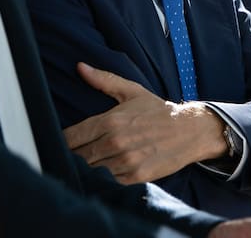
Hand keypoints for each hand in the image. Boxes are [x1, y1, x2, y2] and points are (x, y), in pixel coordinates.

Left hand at [61, 64, 226, 183]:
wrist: (190, 130)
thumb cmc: (158, 111)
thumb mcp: (132, 91)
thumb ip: (104, 80)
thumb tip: (80, 66)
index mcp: (111, 120)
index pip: (72, 137)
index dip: (62, 142)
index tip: (60, 143)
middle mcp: (116, 141)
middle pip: (78, 157)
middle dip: (71, 157)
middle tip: (68, 157)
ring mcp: (126, 161)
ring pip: (92, 172)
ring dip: (86, 170)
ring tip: (84, 166)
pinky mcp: (136, 177)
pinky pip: (109, 183)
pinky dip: (103, 181)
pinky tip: (103, 174)